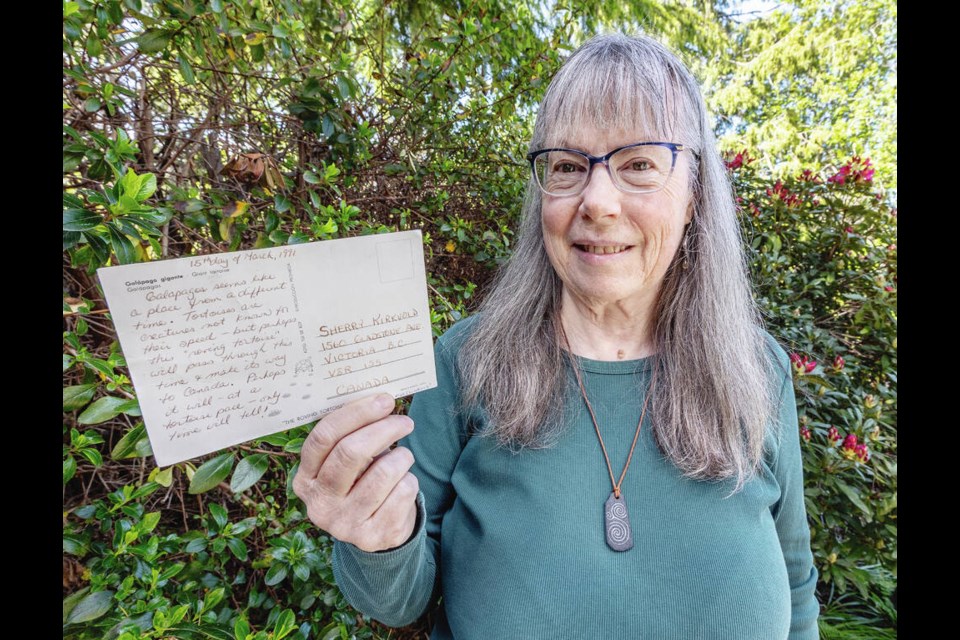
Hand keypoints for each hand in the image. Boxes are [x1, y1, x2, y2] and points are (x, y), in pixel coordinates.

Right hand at [293, 393, 418, 551]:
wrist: (377, 531)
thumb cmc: (362, 483)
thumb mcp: (346, 463)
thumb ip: (351, 436)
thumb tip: (379, 400)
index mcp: (305, 479)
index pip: (323, 437)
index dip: (356, 413)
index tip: (384, 400)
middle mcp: (319, 504)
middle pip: (351, 452)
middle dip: (384, 429)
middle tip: (405, 421)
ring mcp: (344, 524)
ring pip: (384, 471)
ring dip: (402, 457)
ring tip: (403, 459)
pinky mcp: (372, 537)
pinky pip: (403, 491)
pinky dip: (410, 480)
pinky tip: (402, 485)